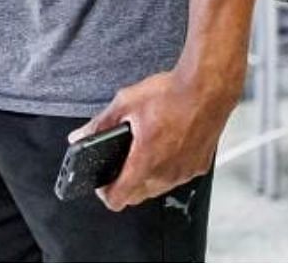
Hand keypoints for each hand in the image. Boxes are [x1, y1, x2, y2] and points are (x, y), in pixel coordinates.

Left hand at [71, 68, 236, 210]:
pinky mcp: (199, 166)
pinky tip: (163, 148)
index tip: (102, 183)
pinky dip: (166, 170)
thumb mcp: (125, 104)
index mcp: (146, 160)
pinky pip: (176, 178)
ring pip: (157, 189)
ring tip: (139, 153)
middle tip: (118, 163)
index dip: (105, 193)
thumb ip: (100, 124)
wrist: (207, 88)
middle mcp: (167, 172)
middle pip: (137, 196)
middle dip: (123, 184)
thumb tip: (79, 136)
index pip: (119, 198)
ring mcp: (185, 172)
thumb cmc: (171, 94)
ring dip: (145, 179)